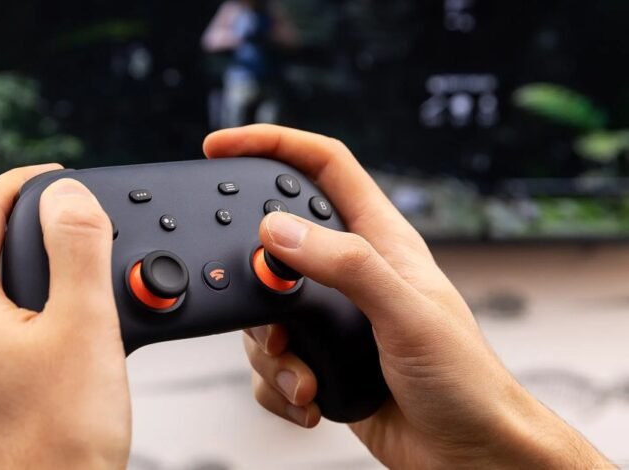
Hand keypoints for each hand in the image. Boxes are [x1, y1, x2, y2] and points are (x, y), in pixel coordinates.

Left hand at [0, 166, 130, 468]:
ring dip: (23, 294)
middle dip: (30, 242)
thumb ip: (77, 247)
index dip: (23, 182)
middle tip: (79, 246)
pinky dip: (13, 337)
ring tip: (74, 310)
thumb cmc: (54, 450)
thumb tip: (66, 196)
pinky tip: (47, 364)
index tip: (56, 177)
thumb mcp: (85, 329)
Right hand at [204, 125, 610, 467]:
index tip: (223, 147)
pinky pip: (271, 360)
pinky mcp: (320, 358)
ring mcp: (333, 317)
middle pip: (275, 244)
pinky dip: (279, 383)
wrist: (467, 452)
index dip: (273, 144)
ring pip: (265, 311)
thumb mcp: (407, 314)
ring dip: (272, 352)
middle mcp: (351, 273)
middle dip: (255, 280)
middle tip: (266, 311)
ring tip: (305, 375)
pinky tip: (310, 396)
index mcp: (379, 239)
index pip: (322, 165)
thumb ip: (347, 266)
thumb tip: (280, 232)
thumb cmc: (464, 381)